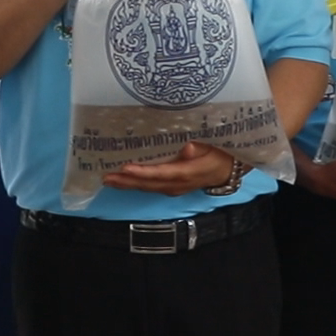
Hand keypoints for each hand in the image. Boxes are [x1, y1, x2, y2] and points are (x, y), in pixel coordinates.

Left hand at [103, 142, 234, 195]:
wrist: (228, 169)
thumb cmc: (220, 153)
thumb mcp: (214, 146)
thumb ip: (201, 148)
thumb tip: (188, 149)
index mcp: (187, 172)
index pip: (161, 173)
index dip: (142, 172)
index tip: (125, 168)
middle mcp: (177, 184)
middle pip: (148, 184)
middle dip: (126, 181)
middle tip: (106, 176)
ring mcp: (173, 188)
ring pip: (147, 188)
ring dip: (127, 185)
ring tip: (108, 179)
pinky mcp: (171, 187)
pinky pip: (150, 187)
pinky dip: (135, 184)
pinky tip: (123, 181)